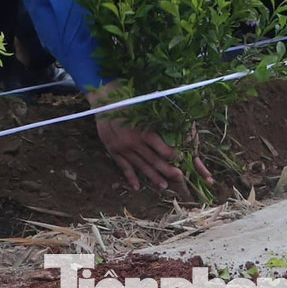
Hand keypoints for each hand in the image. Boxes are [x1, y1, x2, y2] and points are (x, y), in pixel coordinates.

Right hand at [88, 82, 212, 192]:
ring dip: (153, 177)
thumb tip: (174, 126)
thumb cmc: (127, 100)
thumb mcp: (144, 108)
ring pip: (141, 167)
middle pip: (154, 161)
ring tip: (163, 185)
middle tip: (179, 178)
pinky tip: (137, 187)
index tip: (182, 159)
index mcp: (144, 132)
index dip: (174, 156)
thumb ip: (156, 121)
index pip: (163, 150)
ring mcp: (123, 149)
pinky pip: (124, 167)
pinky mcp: (114, 151)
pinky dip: (131, 178)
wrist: (104, 101)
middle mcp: (134, 143)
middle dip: (168, 171)